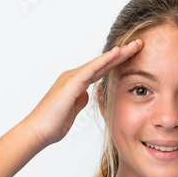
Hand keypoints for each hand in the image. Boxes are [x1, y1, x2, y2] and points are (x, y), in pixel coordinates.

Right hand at [22, 39, 143, 149]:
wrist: (38, 131)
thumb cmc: (53, 125)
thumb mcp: (72, 111)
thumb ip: (79, 100)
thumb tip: (87, 95)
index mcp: (75, 84)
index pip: (100, 71)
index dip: (117, 64)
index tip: (133, 58)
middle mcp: (73, 77)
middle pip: (102, 64)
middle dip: (122, 54)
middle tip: (139, 45)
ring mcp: (72, 78)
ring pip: (100, 63)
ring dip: (119, 54)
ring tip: (135, 45)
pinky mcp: (71, 83)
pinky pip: (92, 68)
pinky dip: (105, 60)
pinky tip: (117, 53)